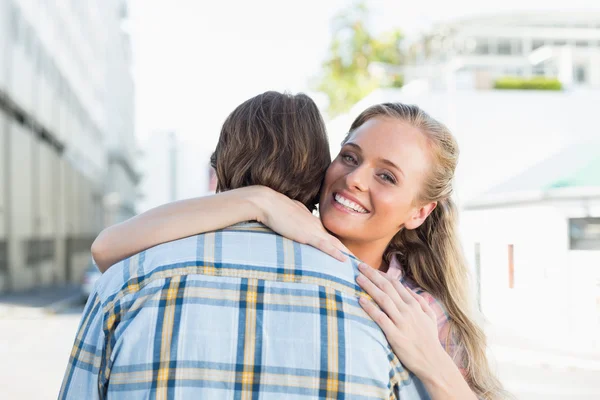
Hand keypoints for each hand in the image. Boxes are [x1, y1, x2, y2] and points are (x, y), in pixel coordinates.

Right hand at [248, 186, 349, 261]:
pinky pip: (324, 245)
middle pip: (337, 242)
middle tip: (360, 264)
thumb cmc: (274, 208)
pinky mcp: (306, 234)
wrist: (267, 202)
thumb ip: (296, 222)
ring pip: (335, 244)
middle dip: (350, 253)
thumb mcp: (289, 215)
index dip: (340, 247)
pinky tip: (344, 260)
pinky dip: (335, 253)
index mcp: (313, 222)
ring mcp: (313, 230)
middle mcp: (316, 226)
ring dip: (347, 255)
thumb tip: (297, 227)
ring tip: (358, 266)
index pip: (330, 237)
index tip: (348, 256)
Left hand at [356, 262, 446, 380]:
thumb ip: (421, 302)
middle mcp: (408, 310)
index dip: (383, 275)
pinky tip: (360, 300)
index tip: (371, 269)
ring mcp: (401, 321)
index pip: (396, 284)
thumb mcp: (430, 317)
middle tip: (360, 266)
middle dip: (373, 275)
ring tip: (358, 278)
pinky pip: (380, 318)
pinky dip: (370, 308)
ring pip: (383, 299)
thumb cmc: (430, 340)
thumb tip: (409, 289)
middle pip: (387, 287)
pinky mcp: (395, 334)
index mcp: (415, 305)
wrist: (433, 361)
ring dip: (369, 286)